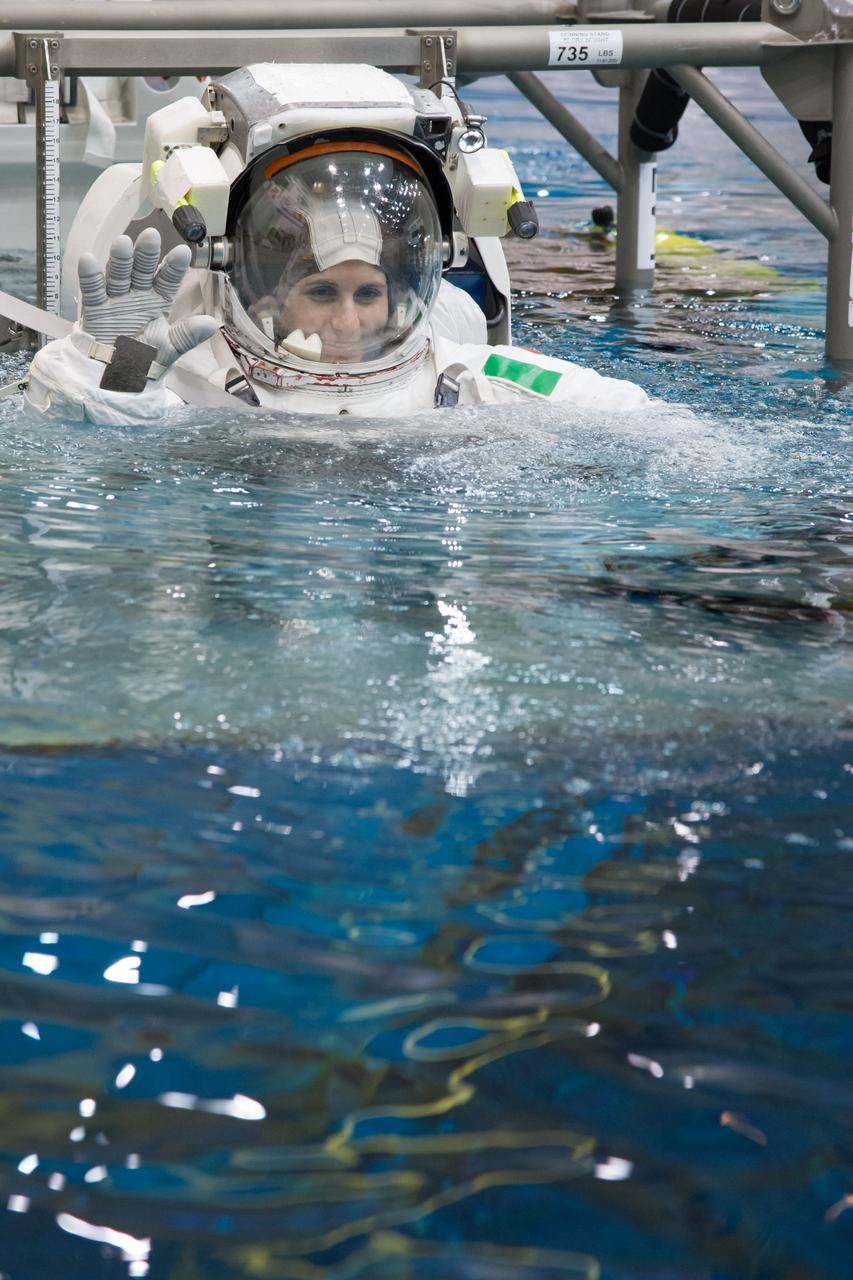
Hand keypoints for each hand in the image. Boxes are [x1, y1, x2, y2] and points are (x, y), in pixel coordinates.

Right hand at [78, 228, 217, 369]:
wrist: (119, 381)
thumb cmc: (145, 361)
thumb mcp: (169, 349)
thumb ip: (187, 336)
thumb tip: (213, 323)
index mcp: (157, 301)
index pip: (167, 280)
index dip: (174, 267)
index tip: (183, 252)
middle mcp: (137, 295)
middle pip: (142, 271)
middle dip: (146, 255)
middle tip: (151, 235)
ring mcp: (115, 300)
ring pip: (118, 276)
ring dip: (120, 260)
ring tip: (122, 243)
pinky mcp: (95, 310)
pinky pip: (93, 292)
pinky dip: (90, 277)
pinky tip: (88, 259)